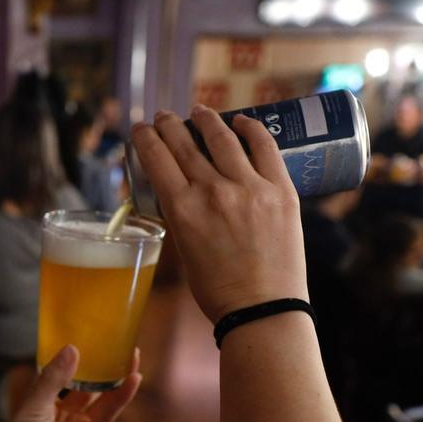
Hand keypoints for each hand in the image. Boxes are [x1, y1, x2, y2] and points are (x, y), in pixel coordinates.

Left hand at [0, 345, 140, 421]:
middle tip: (118, 342)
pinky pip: (109, 416)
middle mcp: (62, 413)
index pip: (63, 374)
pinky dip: (121, 398)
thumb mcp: (33, 407)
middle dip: (102, 365)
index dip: (78, 357)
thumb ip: (53, 379)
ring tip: (133, 355)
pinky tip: (132, 380)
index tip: (91, 335)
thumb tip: (73, 349)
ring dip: (117, 378)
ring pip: (102, 398)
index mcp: (42, 402)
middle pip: (87, 384)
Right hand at [130, 105, 306, 322]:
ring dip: (206, 119)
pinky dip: (251, 128)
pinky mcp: (281, 190)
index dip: (144, 137)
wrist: (262, 309)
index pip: (156, 157)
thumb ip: (182, 215)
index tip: (142, 129)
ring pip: (222, 138)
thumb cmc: (218, 290)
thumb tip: (181, 189)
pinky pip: (264, 147)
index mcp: (182, 210)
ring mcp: (249, 187)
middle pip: (183, 142)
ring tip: (199, 112)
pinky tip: (242, 122)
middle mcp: (212, 192)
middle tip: (165, 116)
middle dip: (169, 124)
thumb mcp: (184, 249)